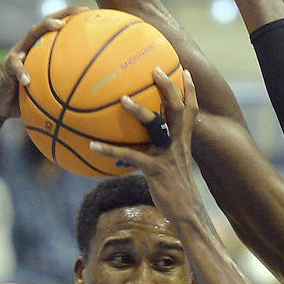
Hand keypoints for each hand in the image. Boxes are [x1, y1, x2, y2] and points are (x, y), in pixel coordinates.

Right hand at [0, 9, 83, 119]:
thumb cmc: (23, 100)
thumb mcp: (44, 94)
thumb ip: (59, 92)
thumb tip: (85, 101)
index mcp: (38, 51)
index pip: (55, 30)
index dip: (71, 19)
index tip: (88, 12)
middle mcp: (28, 47)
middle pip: (45, 23)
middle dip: (63, 14)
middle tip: (80, 12)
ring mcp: (16, 54)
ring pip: (31, 34)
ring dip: (45, 27)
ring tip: (58, 26)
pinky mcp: (5, 66)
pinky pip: (15, 65)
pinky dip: (22, 70)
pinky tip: (28, 79)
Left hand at [90, 67, 195, 188]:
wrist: (188, 214)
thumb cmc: (177, 192)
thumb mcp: (174, 168)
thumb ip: (163, 154)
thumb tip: (142, 149)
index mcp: (183, 142)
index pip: (191, 110)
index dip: (190, 90)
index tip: (184, 71)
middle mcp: (177, 144)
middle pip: (177, 109)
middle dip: (169, 87)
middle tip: (156, 68)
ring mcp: (167, 155)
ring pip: (155, 126)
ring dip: (139, 110)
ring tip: (123, 98)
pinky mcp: (155, 170)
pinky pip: (130, 156)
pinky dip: (109, 150)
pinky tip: (92, 146)